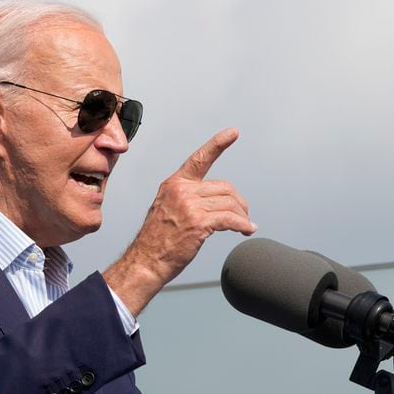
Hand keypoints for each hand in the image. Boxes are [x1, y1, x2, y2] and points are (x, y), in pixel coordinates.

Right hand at [104, 127, 256, 314]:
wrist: (146, 261)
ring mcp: (190, 206)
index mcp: (174, 183)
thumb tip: (213, 199)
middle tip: (244, 215)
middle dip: (238, 202)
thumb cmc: (157, 240)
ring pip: (230, 203)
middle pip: (224, 187)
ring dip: (242, 215)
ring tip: (245, 225)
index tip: (233, 132)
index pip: (199, 159)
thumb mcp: (166, 208)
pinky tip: (247, 231)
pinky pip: (230, 219)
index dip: (218, 144)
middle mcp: (182, 190)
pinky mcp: (199, 222)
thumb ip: (186, 197)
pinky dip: (243, 225)